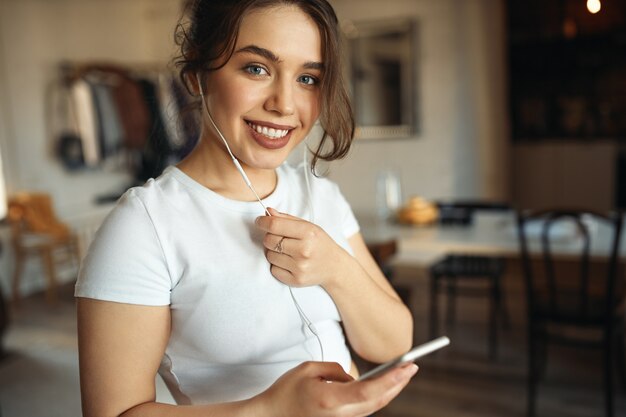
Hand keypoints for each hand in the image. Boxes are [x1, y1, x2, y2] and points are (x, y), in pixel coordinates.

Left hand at [255, 207, 350, 288]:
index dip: (263, 222)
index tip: (260, 221)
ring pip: (269, 255)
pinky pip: (273, 270)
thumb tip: (267, 212)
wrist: (334, 267)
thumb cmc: (319, 243)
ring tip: (287, 251)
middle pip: (269, 240)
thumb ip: (287, 219)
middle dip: (270, 237)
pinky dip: (277, 265)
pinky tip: (289, 262)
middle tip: (278, 237)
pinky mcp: (296, 280)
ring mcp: (300, 267)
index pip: (275, 225)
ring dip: (274, 252)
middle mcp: (304, 250)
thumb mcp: (308, 226)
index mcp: (308, 233)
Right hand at [255, 361, 417, 416]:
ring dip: (390, 391)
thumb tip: (354, 378)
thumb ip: (336, 370)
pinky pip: (363, 410)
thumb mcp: (309, 369)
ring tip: (403, 373)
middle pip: (377, 402)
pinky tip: (385, 386)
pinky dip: (377, 397)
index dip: (392, 379)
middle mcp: (338, 416)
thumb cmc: (286, 392)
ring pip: (373, 408)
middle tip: (412, 366)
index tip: (408, 365)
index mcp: (330, 400)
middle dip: (398, 383)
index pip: (369, 391)